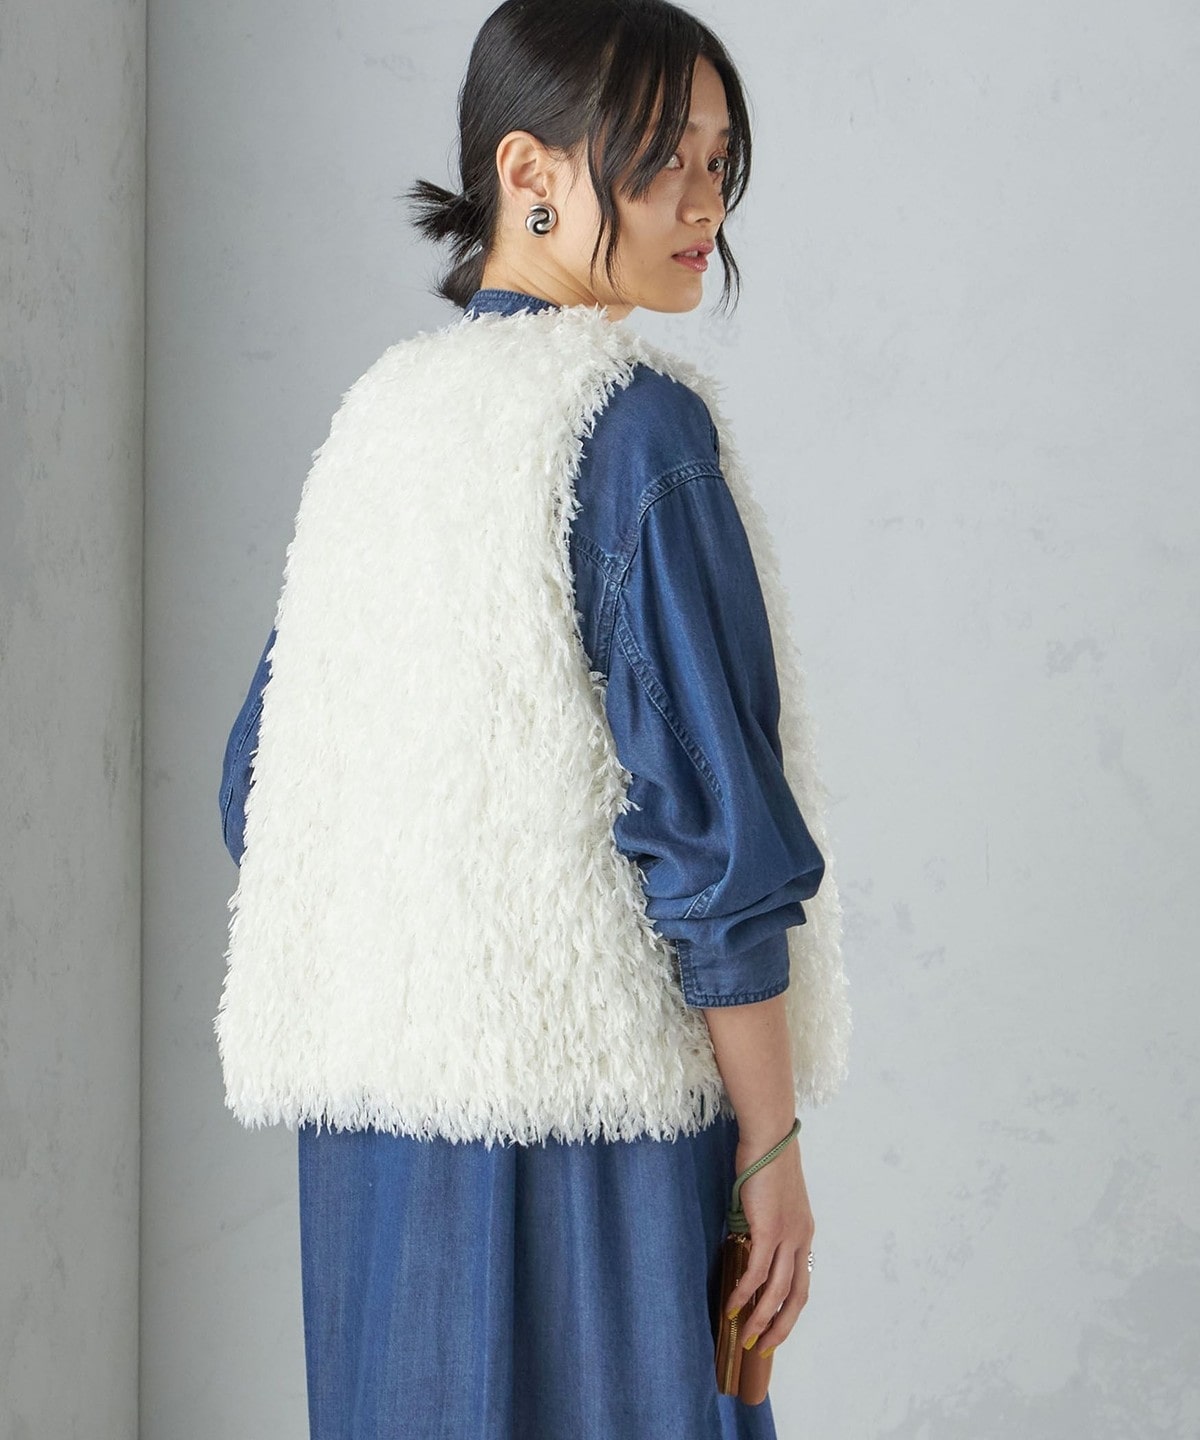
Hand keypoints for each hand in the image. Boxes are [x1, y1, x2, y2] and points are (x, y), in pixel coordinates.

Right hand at [723, 1134, 813, 1355]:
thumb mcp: (772, 1200)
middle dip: (780, 1326)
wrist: (769, 1137)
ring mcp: (787, 1236)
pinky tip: (733, 1304)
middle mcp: (801, 1239)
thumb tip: (746, 1241)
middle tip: (763, 1348)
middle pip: (796, 1296)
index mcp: (804, 1233)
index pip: (801, 1282)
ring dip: (761, 1317)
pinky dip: (745, 1292)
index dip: (788, 1311)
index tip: (774, 1328)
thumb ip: (765, 1224)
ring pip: (777, 1291)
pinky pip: (758, 1272)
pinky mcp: (769, 1230)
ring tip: (745, 1335)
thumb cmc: (766, 1161)